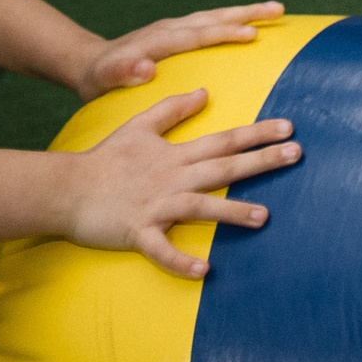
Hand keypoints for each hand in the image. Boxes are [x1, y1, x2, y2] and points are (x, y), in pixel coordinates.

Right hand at [68, 90, 299, 276]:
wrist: (64, 189)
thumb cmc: (104, 159)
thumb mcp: (139, 125)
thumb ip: (173, 109)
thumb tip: (204, 91)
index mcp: (175, 155)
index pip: (224, 140)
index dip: (257, 133)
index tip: (289, 127)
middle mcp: (171, 178)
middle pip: (223, 167)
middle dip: (261, 161)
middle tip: (297, 154)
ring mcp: (155, 205)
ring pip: (200, 207)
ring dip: (232, 212)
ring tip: (265, 217)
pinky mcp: (137, 232)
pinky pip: (161, 250)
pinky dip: (181, 261)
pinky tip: (205, 271)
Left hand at [75, 1, 286, 101]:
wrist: (90, 64)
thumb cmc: (100, 78)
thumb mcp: (104, 80)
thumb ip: (123, 73)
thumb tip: (146, 68)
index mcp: (160, 40)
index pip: (198, 34)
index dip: (225, 33)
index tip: (252, 34)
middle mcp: (171, 28)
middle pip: (214, 17)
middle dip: (247, 13)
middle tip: (279, 9)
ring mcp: (176, 28)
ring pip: (216, 16)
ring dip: (246, 12)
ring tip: (277, 10)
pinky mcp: (178, 33)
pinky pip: (211, 23)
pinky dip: (233, 20)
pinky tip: (251, 25)